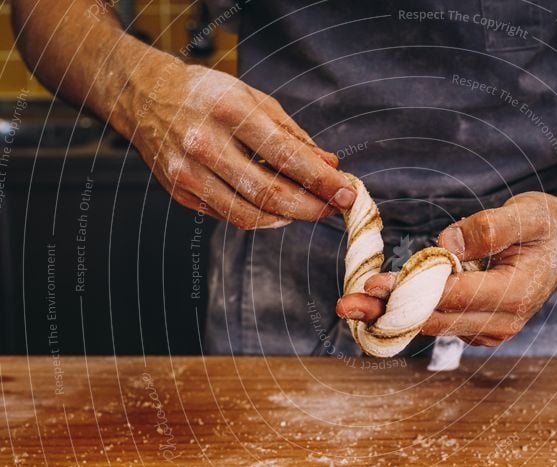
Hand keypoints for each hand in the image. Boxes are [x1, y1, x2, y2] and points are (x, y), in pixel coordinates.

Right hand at [118, 57, 355, 228]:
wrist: (145, 96)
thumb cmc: (207, 94)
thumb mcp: (254, 100)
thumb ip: (293, 136)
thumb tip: (330, 166)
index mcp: (229, 111)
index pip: (286, 156)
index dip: (322, 180)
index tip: (347, 192)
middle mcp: (205, 143)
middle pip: (269, 193)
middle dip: (310, 207)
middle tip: (334, 208)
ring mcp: (188, 172)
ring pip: (249, 214)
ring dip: (288, 217)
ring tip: (309, 209)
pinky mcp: (179, 192)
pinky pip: (229, 216)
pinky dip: (260, 217)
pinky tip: (277, 210)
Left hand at [336, 192, 556, 345]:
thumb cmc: (547, 226)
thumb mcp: (528, 214)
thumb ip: (489, 228)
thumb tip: (447, 244)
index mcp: (516, 294)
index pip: (453, 297)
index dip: (409, 292)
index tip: (372, 285)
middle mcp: (502, 321)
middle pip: (435, 320)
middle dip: (387, 312)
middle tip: (344, 304)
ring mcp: (490, 330)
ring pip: (432, 326)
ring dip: (391, 316)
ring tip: (351, 306)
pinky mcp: (478, 329)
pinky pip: (439, 324)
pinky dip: (408, 315)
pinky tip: (380, 304)